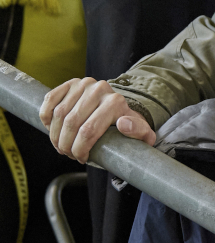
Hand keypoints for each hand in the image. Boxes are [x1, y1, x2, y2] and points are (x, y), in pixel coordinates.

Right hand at [39, 78, 155, 162]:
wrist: (118, 109)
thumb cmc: (128, 126)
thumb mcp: (141, 133)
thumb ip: (140, 132)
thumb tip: (124, 123)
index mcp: (116, 102)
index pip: (88, 131)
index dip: (80, 149)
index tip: (81, 158)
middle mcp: (100, 89)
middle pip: (71, 123)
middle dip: (65, 144)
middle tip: (68, 154)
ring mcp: (84, 84)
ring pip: (58, 114)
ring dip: (54, 134)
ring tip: (61, 146)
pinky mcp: (70, 83)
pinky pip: (50, 100)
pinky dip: (46, 117)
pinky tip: (51, 129)